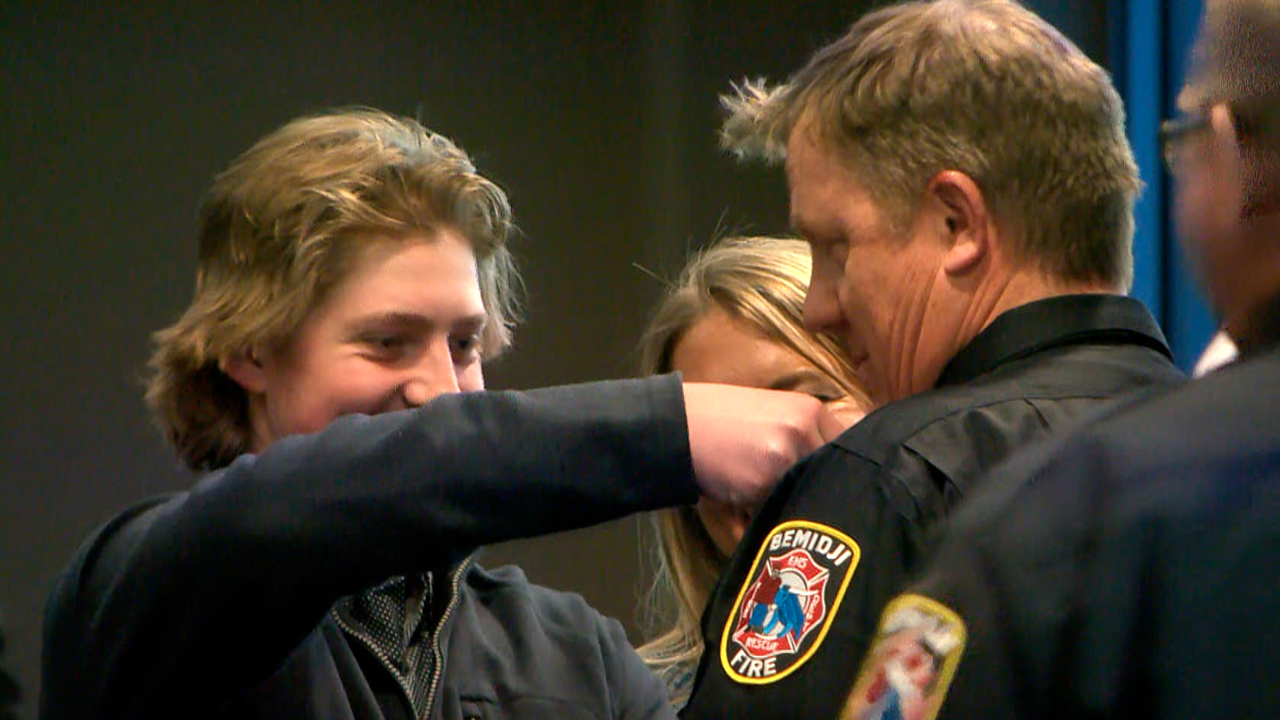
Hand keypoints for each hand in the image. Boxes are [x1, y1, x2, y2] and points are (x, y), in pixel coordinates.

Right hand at [682, 383, 831, 506]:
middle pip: (832, 472)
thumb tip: (835, 469)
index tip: (827, 480)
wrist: (678, 425)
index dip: (838, 468)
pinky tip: (749, 501)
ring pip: (808, 491)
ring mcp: (785, 456)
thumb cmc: (722, 419)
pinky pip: (781, 506)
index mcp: (809, 410)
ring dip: (794, 500)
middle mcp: (803, 430)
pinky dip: (770, 510)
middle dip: (817, 487)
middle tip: (801, 497)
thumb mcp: (773, 413)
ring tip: (768, 496)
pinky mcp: (763, 482)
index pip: (848, 446)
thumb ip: (805, 433)